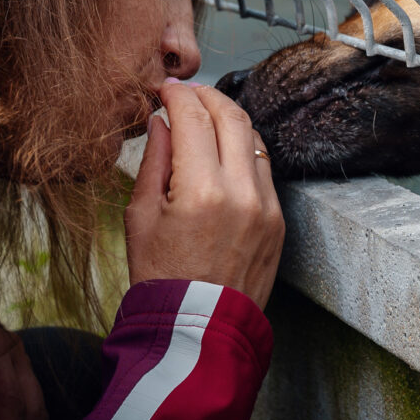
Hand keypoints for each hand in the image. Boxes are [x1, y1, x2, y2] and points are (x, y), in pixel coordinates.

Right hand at [125, 80, 284, 308]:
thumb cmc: (161, 278)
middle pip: (233, 117)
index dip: (178, 95)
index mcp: (202, 192)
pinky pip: (265, 170)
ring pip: (255, 139)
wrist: (199, 329)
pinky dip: (245, 151)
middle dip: (208, 97)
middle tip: (187, 94)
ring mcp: (267, 206)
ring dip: (230, 121)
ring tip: (205, 120)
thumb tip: (162, 122)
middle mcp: (242, 193)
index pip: (194, 119)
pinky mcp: (278, 220)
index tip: (164, 90)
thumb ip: (153, 162)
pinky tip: (225, 153)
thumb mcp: (140, 218)